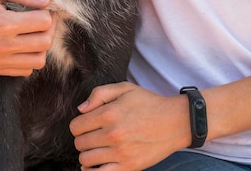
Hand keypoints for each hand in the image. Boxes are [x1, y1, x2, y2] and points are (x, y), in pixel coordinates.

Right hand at [0, 0, 56, 75]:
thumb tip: (46, 1)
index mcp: (3, 23)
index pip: (44, 22)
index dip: (48, 12)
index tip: (44, 7)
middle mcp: (2, 46)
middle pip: (45, 42)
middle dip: (50, 29)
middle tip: (44, 19)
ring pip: (39, 60)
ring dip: (42, 46)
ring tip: (35, 33)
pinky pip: (26, 70)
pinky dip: (30, 58)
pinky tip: (24, 44)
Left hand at [69, 82, 190, 170]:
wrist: (175, 122)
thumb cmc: (149, 103)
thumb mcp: (125, 88)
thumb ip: (99, 94)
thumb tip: (81, 109)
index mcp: (109, 113)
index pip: (76, 126)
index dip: (79, 125)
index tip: (87, 124)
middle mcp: (112, 134)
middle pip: (79, 143)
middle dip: (83, 139)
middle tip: (94, 135)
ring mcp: (120, 153)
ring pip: (85, 160)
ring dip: (87, 155)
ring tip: (97, 148)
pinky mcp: (128, 167)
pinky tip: (97, 164)